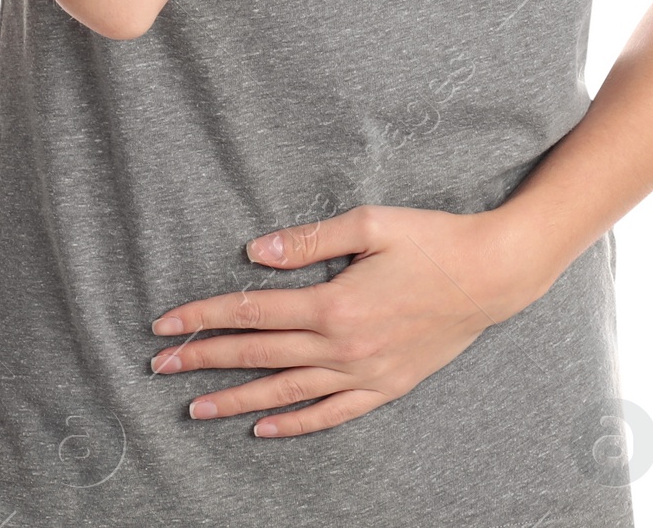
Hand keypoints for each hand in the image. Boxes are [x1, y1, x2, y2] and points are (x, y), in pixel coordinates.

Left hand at [148, 203, 546, 436]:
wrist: (492, 275)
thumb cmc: (432, 239)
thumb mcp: (370, 224)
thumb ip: (310, 241)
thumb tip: (256, 252)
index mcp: (333, 303)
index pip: (251, 312)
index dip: (204, 316)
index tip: (165, 324)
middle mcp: (343, 346)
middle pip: (259, 355)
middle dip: (204, 360)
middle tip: (160, 368)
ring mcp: (364, 374)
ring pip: (287, 392)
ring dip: (237, 400)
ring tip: (195, 409)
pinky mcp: (386, 388)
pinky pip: (331, 414)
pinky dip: (295, 425)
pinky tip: (264, 429)